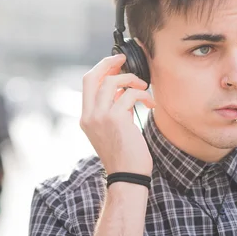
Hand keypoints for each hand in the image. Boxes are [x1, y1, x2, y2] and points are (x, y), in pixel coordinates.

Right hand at [80, 54, 154, 175]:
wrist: (127, 176)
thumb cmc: (124, 155)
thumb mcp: (112, 130)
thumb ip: (111, 110)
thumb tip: (120, 90)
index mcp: (86, 118)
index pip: (87, 83)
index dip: (101, 68)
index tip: (116, 63)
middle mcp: (89, 115)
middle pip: (92, 77)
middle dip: (108, 63)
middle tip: (124, 59)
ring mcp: (100, 116)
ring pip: (111, 82)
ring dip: (131, 79)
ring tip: (143, 87)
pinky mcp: (116, 119)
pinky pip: (129, 94)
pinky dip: (143, 94)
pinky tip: (150, 103)